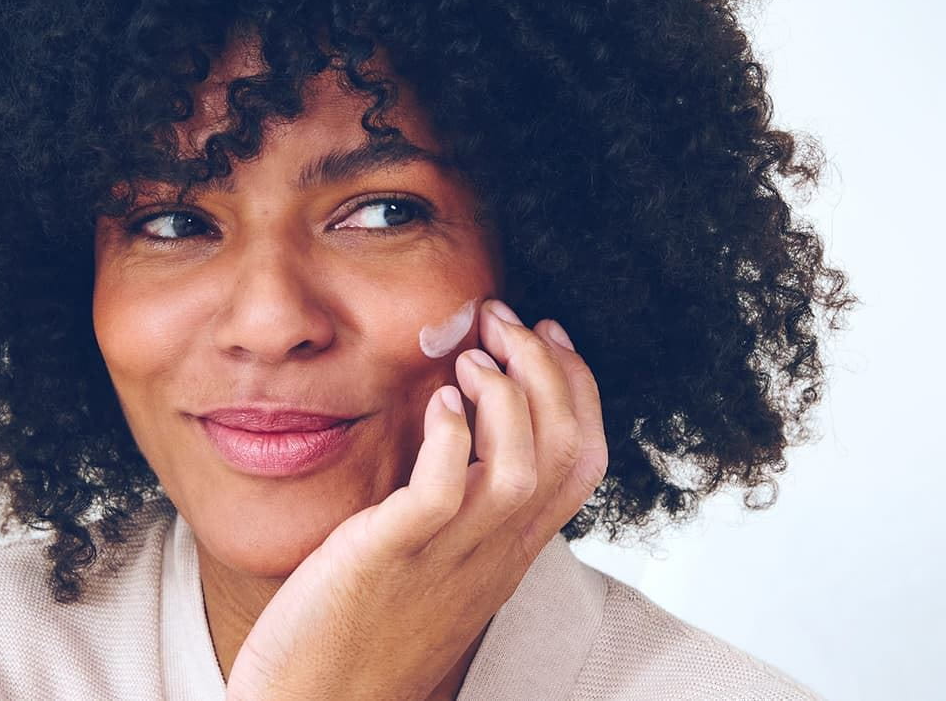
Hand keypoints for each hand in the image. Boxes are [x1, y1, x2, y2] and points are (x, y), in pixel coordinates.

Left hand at [222, 299, 609, 700]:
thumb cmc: (364, 627)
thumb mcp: (433, 560)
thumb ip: (458, 502)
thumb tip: (459, 430)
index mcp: (507, 549)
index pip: (581, 460)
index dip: (578, 387)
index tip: (546, 334)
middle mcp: (491, 553)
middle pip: (564, 450)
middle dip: (546, 368)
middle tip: (503, 318)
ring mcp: (444, 558)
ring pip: (519, 469)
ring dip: (506, 397)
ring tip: (471, 357)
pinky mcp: (388, 557)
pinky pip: (439, 494)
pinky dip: (447, 439)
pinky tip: (436, 404)